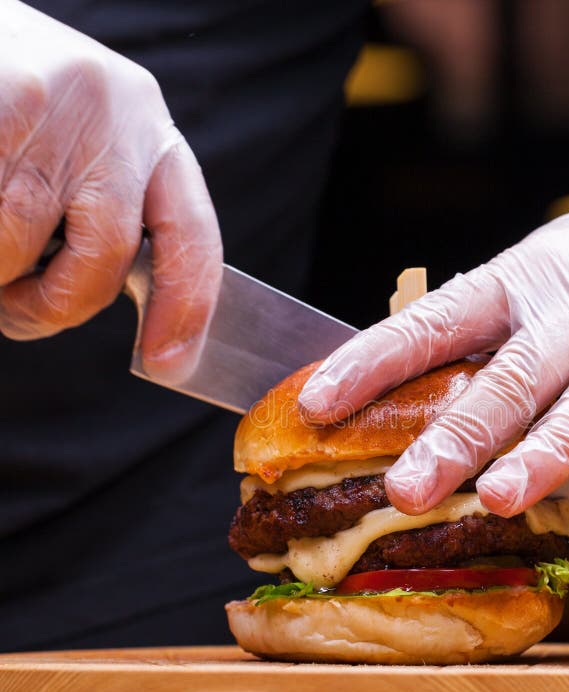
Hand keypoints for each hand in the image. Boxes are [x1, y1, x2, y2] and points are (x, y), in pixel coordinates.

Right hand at [0, 1, 220, 381]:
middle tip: (19, 310)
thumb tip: (95, 296)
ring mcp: (56, 105)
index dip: (187, 307)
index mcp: (151, 131)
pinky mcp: (1, 102)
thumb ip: (102, 209)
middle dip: (55, 305)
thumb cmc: (16, 95)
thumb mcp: (81, 143)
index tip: (168, 362)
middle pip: (107, 257)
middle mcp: (117, 114)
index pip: (192, 235)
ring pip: (21, 244)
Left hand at [298, 153, 568, 515]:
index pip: (431, 326)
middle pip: (505, 378)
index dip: (373, 363)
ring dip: (544, 448)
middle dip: (455, 436)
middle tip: (406, 489)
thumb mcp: (524, 284)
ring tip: (501, 495)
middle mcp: (567, 311)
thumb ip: (476, 343)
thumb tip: (390, 401)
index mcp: (512, 288)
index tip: (318, 403)